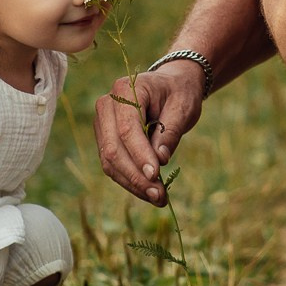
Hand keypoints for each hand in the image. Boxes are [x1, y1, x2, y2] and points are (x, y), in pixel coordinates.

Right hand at [95, 63, 204, 204]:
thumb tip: (159, 159)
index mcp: (125, 90)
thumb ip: (170, 131)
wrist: (171, 87)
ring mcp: (102, 123)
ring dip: (132, 183)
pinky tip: (149, 192)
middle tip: (160, 195)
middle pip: (113, 148)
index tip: (156, 175)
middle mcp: (107, 105)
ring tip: (158, 198)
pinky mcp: (105, 139)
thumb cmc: (179, 94)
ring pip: (109, 161)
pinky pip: (112, 165)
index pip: (127, 128)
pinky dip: (130, 181)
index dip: (140, 155)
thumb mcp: (183, 108)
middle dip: (135, 175)